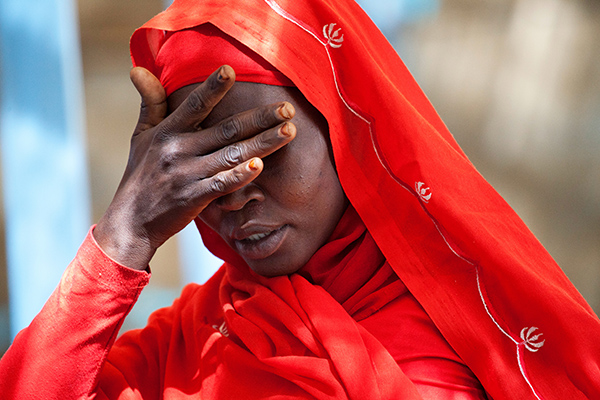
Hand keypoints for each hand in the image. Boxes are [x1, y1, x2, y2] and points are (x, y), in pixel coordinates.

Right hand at [94, 66, 295, 269]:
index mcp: (167, 132)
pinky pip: (221, 184)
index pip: (194, 105)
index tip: (232, 70)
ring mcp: (186, 174)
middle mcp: (178, 150)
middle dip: (260, 118)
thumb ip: (150, 103)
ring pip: (231, 155)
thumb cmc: (141, 175)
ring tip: (289, 131)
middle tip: (287, 108)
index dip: (212, 87)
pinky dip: (240, 175)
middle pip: (226, 129)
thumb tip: (138, 70)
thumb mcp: (141, 136)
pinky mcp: (193, 198)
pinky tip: (260, 166)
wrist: (131, 221)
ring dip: (263, 143)